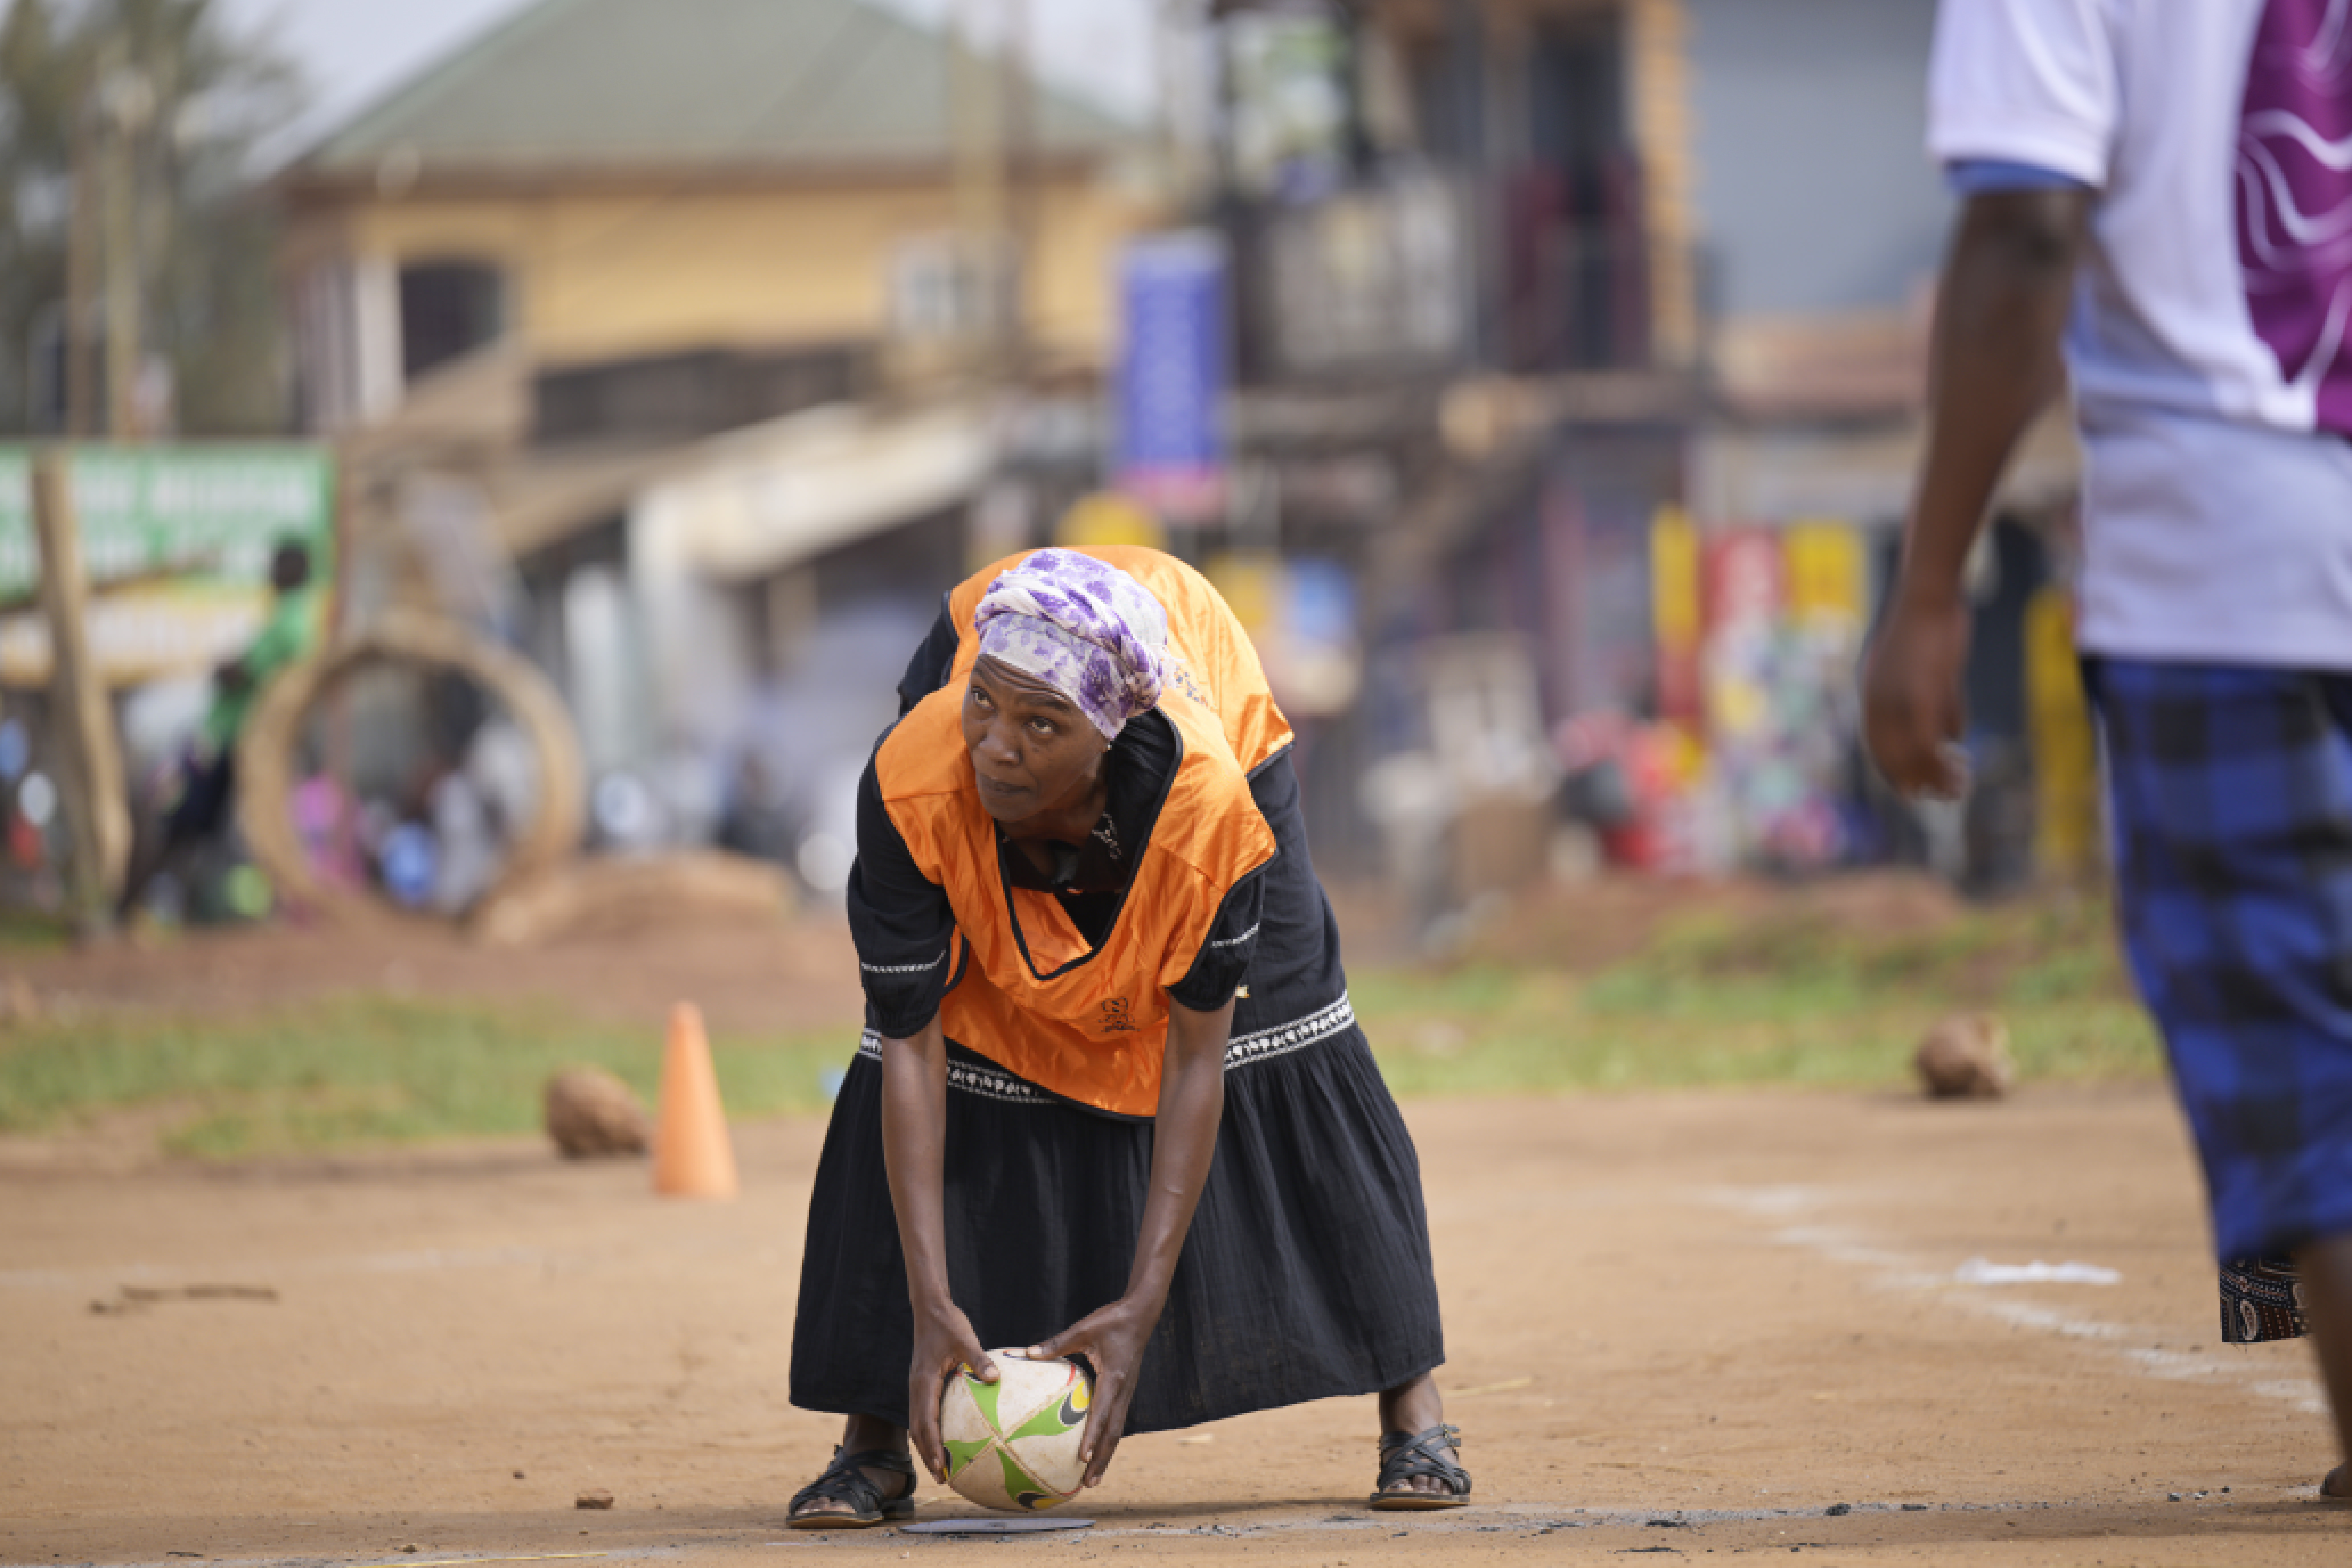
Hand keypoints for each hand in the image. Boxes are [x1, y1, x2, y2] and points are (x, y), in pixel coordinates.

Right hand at [908, 1297, 994, 1483]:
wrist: (930, 1309)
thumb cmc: (948, 1323)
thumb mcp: (965, 1339)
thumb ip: (978, 1359)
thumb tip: (996, 1378)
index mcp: (924, 1381)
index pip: (925, 1421)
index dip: (931, 1445)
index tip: (940, 1465)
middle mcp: (916, 1387)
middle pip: (917, 1429)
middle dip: (927, 1454)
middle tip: (941, 1477)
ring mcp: (917, 1386)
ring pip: (917, 1422)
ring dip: (926, 1445)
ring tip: (941, 1466)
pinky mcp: (922, 1383)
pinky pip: (923, 1412)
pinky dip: (930, 1429)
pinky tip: (945, 1437)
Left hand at [1028, 1295, 1161, 1486]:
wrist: (1141, 1314)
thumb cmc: (1111, 1319)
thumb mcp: (1083, 1328)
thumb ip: (1056, 1343)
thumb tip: (1026, 1353)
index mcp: (1115, 1377)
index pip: (1103, 1413)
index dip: (1093, 1436)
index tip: (1083, 1458)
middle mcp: (1124, 1390)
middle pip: (1114, 1432)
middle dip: (1102, 1460)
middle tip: (1088, 1483)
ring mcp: (1127, 1392)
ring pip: (1117, 1430)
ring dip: (1107, 1455)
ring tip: (1093, 1479)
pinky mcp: (1125, 1391)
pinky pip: (1116, 1420)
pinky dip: (1107, 1438)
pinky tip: (1096, 1450)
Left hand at [1862, 585, 1970, 799]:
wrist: (1928, 595)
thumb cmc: (1930, 627)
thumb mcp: (1928, 669)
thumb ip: (1936, 702)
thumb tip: (1952, 734)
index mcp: (1872, 692)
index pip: (1875, 742)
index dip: (1890, 768)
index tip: (1905, 788)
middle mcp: (1879, 698)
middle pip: (1892, 752)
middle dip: (1910, 779)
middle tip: (1927, 798)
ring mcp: (1900, 696)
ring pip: (1914, 749)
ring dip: (1933, 773)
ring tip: (1953, 791)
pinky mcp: (1924, 692)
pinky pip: (1930, 736)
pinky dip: (1944, 756)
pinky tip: (1959, 765)